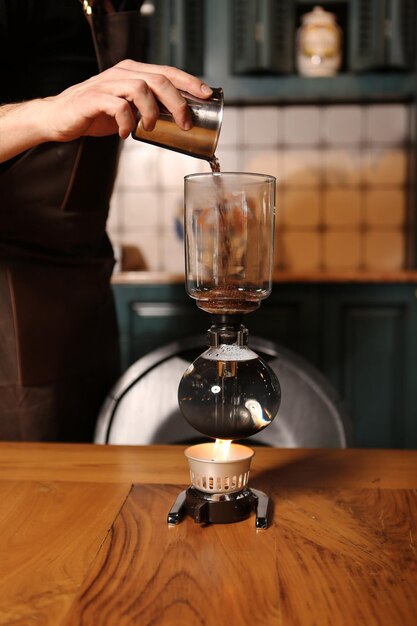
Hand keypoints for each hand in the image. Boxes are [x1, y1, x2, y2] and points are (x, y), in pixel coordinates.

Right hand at [0, 60, 212, 161]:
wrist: (60, 118)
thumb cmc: (96, 114)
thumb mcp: (128, 108)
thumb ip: (149, 108)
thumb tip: (179, 122)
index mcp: (133, 73)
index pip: (167, 71)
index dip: (189, 81)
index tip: (207, 94)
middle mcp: (122, 73)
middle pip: (159, 79)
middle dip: (178, 102)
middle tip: (185, 124)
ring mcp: (107, 84)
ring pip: (141, 88)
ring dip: (152, 112)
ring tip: (150, 128)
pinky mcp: (93, 98)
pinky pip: (118, 106)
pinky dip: (127, 122)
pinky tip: (126, 134)